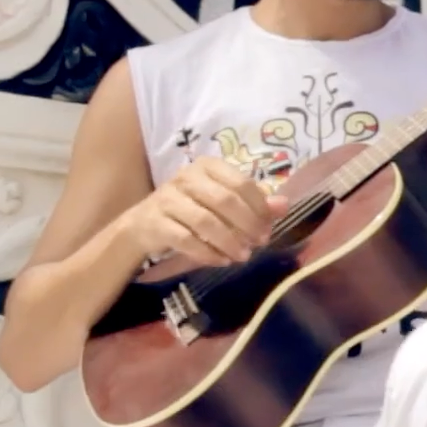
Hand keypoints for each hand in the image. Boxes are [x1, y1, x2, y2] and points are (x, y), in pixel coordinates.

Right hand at [123, 157, 288, 266]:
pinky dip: (207, 252)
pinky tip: (222, 260)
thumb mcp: (221, 202)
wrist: (142, 226)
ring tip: (244, 255)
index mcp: (207, 166)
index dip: (259, 206)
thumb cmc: (190, 209)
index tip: (269, 226)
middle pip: (225, 200)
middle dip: (247, 224)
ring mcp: (167, 199)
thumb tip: (283, 205)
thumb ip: (252, 202)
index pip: (241, 182)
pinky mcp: (155, 222)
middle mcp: (186, 177)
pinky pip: (185, 240)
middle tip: (260, 242)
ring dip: (229, 241)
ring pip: (206, 221)